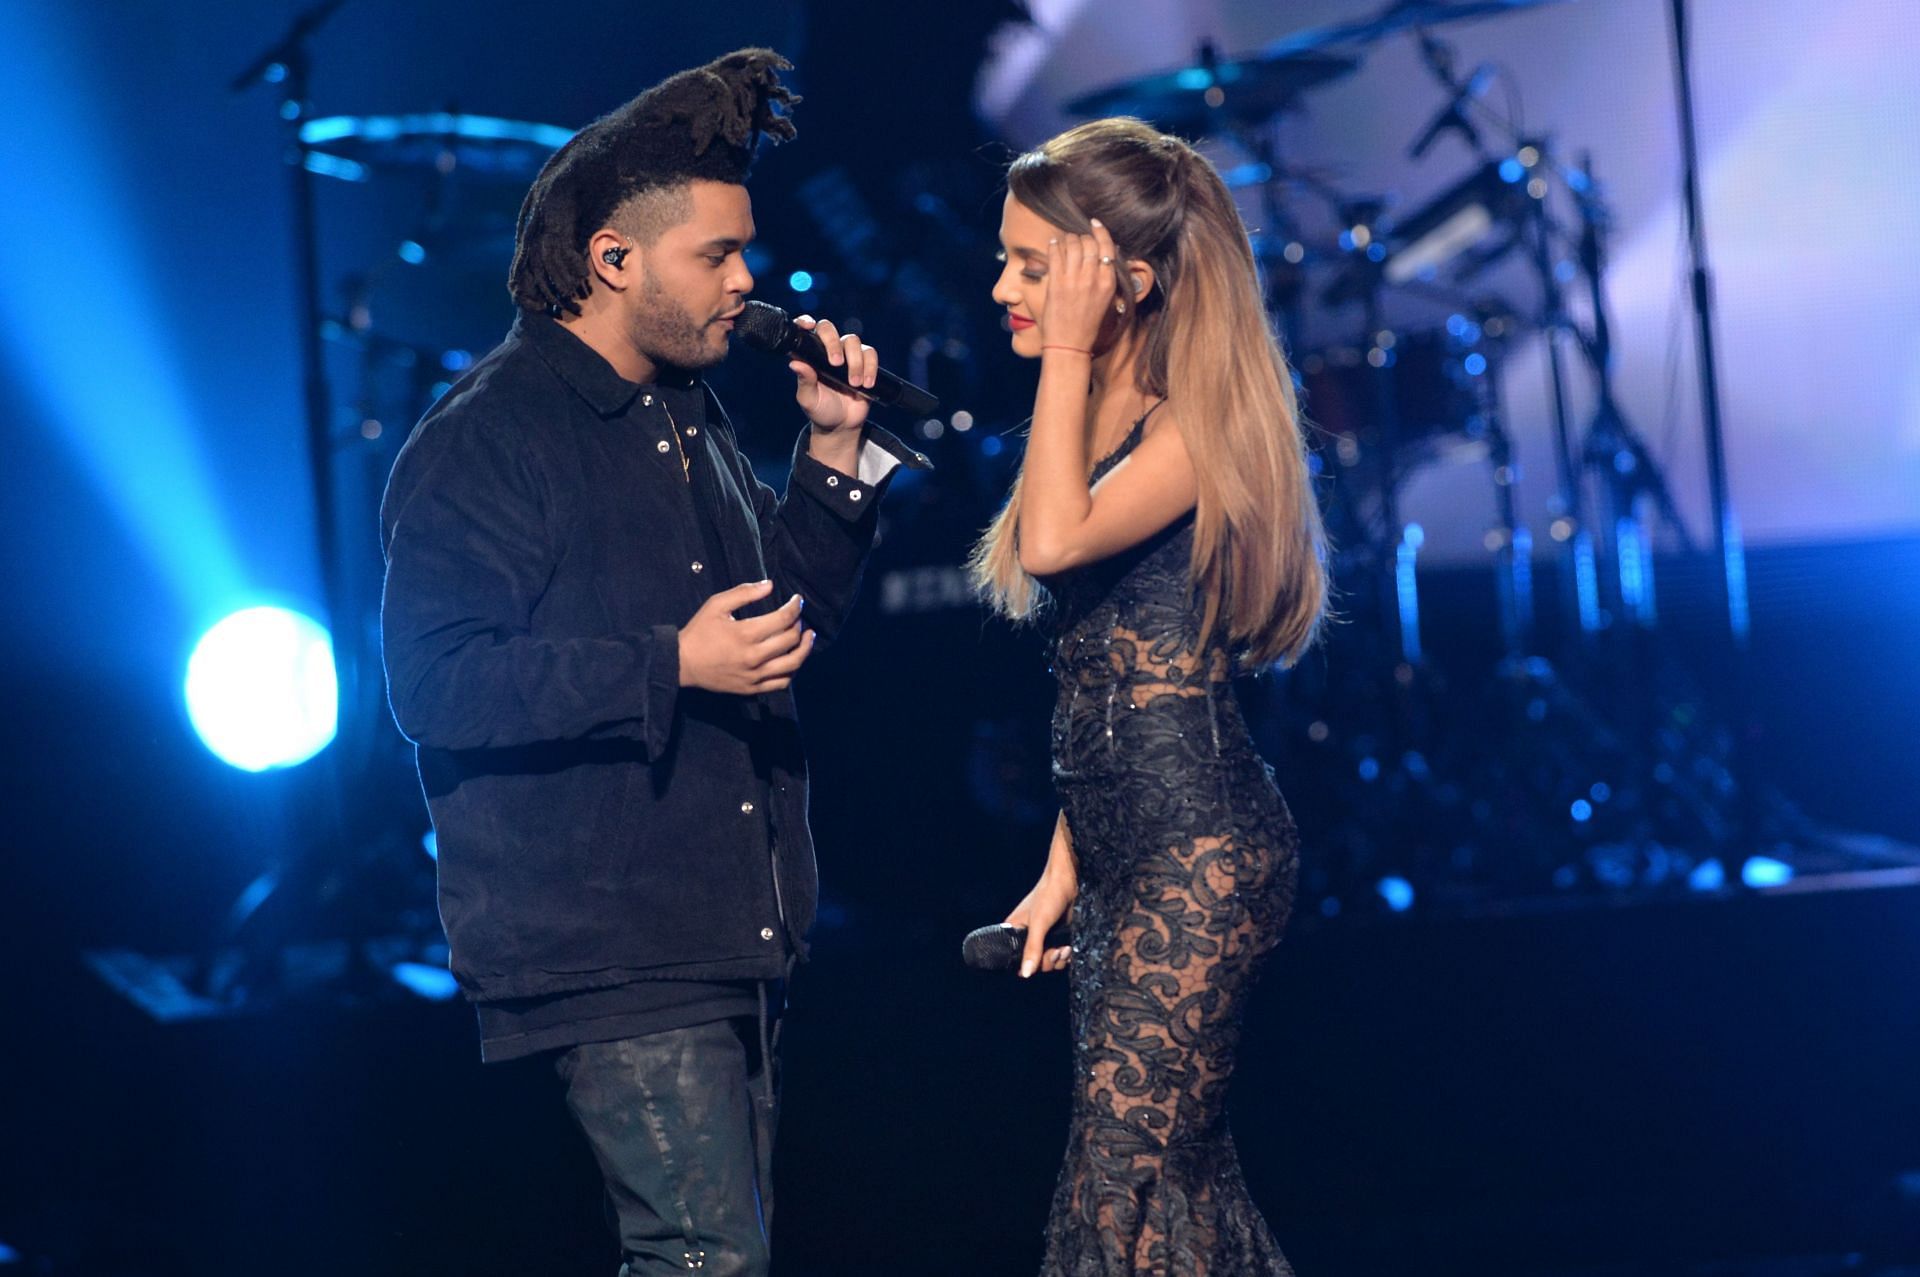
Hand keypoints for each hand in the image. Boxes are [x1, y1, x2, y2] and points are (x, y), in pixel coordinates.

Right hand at [677, 580, 815, 694]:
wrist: (682, 663)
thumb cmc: (699, 632)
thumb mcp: (716, 605)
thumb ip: (744, 593)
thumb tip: (770, 585)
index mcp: (745, 634)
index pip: (783, 619)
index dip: (795, 607)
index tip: (798, 600)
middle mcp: (753, 657)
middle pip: (790, 640)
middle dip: (799, 624)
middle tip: (798, 616)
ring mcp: (754, 675)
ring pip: (792, 664)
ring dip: (805, 648)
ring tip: (808, 637)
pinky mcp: (752, 688)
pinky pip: (782, 682)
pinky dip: (793, 670)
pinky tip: (794, 659)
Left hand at [789, 315, 876, 432]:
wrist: (842, 425)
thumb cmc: (820, 411)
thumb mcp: (809, 400)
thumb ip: (804, 382)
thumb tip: (795, 364)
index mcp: (809, 356)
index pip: (805, 331)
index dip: (805, 322)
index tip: (809, 326)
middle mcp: (826, 351)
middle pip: (829, 329)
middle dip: (834, 343)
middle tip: (837, 364)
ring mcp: (846, 355)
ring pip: (853, 341)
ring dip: (855, 362)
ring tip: (854, 384)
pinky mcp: (864, 362)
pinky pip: (870, 354)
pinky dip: (870, 367)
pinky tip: (866, 384)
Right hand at [1003, 866, 1076, 979]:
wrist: (1069, 879)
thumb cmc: (1048, 895)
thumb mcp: (1039, 923)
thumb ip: (1032, 948)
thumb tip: (1026, 974)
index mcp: (1015, 932)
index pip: (1017, 961)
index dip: (1029, 966)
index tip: (1040, 959)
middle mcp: (1028, 936)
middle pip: (1036, 964)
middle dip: (1049, 961)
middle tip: (1057, 950)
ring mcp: (1045, 937)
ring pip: (1050, 961)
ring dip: (1059, 959)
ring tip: (1066, 948)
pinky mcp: (1058, 935)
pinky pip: (1060, 955)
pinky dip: (1066, 955)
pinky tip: (1069, 946)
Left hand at [1036, 218, 1122, 352]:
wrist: (1069, 345)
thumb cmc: (1087, 325)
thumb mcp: (1105, 300)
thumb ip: (1104, 278)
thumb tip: (1104, 256)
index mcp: (1108, 282)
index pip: (1107, 247)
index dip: (1100, 231)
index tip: (1095, 223)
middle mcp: (1093, 278)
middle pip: (1089, 242)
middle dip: (1081, 237)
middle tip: (1076, 239)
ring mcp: (1074, 279)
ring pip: (1072, 244)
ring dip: (1067, 239)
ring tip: (1064, 242)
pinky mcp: (1057, 282)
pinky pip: (1055, 254)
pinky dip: (1054, 246)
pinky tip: (1053, 244)